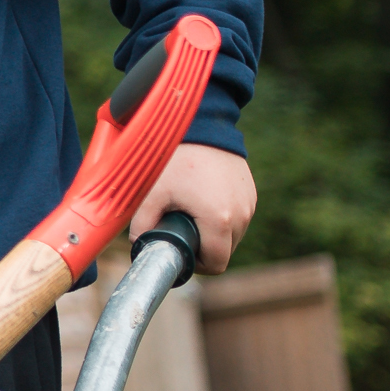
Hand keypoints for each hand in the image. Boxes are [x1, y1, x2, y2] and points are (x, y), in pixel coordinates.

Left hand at [129, 142, 254, 274]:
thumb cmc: (175, 158)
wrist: (202, 124)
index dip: (197, 266)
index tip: (181, 253)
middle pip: (225, 251)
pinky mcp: (251, 191)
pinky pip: (239, 216)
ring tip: (192, 215)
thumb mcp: (152, 195)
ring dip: (215, 233)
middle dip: (203, 249)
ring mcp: (249, 202)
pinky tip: (204, 203)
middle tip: (181, 233)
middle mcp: (241, 214)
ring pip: (233, 234)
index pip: (216, 264)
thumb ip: (142, 225)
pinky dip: (224, 217)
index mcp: (219, 220)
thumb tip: (138, 246)